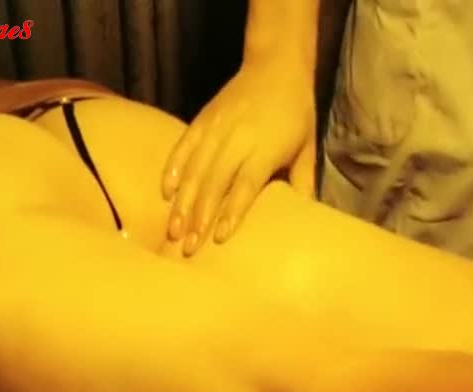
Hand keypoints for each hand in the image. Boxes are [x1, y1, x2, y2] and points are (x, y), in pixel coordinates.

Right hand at [162, 59, 316, 254]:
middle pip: (214, 182)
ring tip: (173, 230)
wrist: (276, 64)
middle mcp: (237, 139)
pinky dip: (173, 169)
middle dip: (199, 216)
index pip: (244, 185)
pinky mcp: (202, 119)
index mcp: (264, 148)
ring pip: (195, 169)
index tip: (219, 237)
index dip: (231, 211)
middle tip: (188, 247)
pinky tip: (165, 193)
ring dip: (182, 202)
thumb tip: (305, 221)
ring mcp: (216, 128)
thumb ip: (303, 183)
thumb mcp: (306, 148)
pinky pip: (183, 146)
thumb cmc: (295, 113)